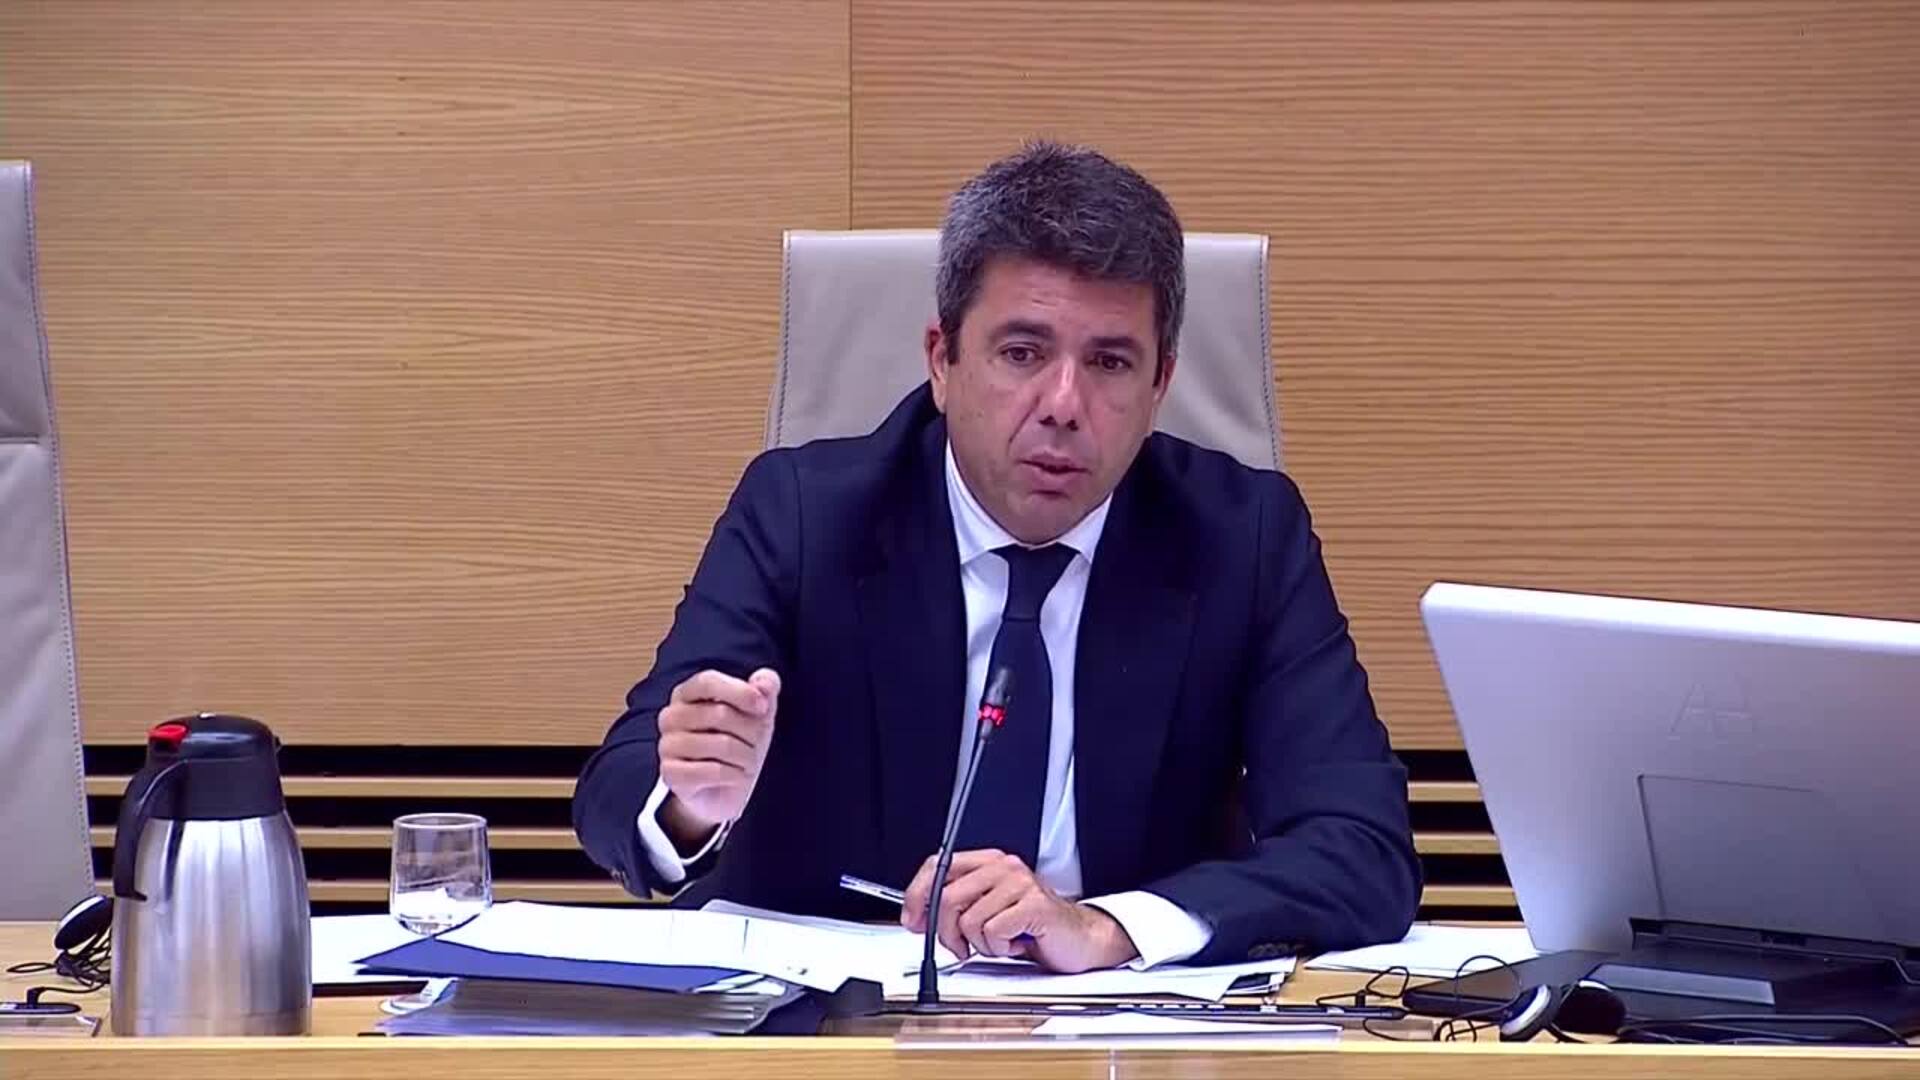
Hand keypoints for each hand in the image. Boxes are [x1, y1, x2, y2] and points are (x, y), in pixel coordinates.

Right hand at [656, 668, 780, 848]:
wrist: (724, 789)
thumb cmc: (738, 743)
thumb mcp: (757, 713)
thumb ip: (765, 689)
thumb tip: (765, 680)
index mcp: (686, 693)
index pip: (708, 681)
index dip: (739, 692)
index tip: (763, 707)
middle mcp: (671, 716)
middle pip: (720, 713)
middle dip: (751, 731)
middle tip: (756, 745)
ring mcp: (668, 745)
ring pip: (721, 744)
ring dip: (746, 756)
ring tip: (746, 763)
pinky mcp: (671, 773)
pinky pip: (713, 771)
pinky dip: (734, 775)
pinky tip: (735, 777)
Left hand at [901, 849, 1138, 973]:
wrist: (1079, 937)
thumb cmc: (1034, 927)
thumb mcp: (988, 911)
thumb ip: (957, 908)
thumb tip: (919, 917)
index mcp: (989, 863)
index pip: (938, 865)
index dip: (917, 894)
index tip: (912, 919)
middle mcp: (1003, 867)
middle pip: (947, 896)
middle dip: (945, 932)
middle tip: (960, 946)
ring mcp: (1020, 884)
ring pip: (969, 920)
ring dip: (979, 944)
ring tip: (999, 942)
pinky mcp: (1033, 905)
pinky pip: (993, 932)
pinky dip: (999, 948)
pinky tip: (1016, 943)